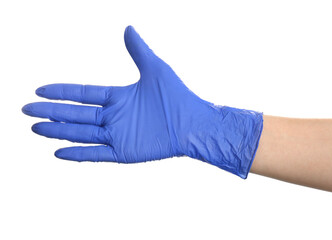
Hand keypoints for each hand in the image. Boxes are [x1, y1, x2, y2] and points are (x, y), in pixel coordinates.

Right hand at [22, 26, 262, 177]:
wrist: (193, 123)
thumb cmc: (177, 96)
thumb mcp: (155, 68)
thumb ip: (138, 50)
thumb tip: (128, 28)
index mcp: (117, 97)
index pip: (82, 94)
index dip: (61, 92)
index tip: (40, 90)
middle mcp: (113, 116)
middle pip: (75, 114)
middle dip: (51, 113)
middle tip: (27, 111)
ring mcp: (117, 135)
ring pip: (80, 133)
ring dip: (58, 131)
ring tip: (36, 129)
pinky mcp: (124, 152)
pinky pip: (96, 154)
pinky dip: (78, 153)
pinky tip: (58, 152)